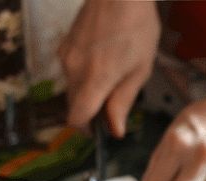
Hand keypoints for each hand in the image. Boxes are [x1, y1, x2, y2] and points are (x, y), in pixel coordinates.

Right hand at [58, 0, 159, 136]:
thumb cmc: (137, 24)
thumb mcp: (141, 68)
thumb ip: (124, 101)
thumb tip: (115, 130)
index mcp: (95, 79)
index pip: (76, 118)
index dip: (86, 130)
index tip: (98, 130)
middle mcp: (74, 70)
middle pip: (74, 105)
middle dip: (90, 110)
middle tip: (113, 102)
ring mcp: (66, 56)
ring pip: (72, 87)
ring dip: (87, 90)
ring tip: (112, 72)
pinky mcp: (64, 45)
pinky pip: (71, 70)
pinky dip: (83, 73)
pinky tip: (102, 58)